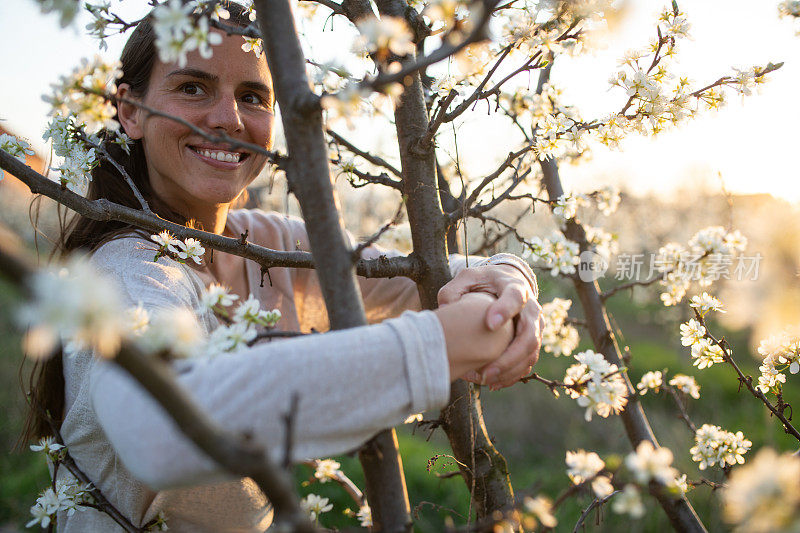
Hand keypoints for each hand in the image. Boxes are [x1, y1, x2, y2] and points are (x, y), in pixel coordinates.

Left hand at [438, 263, 543, 389]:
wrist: (507, 282)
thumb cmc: (484, 281)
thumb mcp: (468, 278)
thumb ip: (454, 289)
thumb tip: (446, 308)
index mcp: (514, 287)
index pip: (515, 297)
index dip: (505, 310)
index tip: (490, 325)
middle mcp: (531, 308)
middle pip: (529, 334)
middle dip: (509, 356)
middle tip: (486, 371)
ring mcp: (535, 326)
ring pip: (531, 352)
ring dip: (511, 370)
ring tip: (487, 381)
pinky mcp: (533, 341)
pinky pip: (528, 362)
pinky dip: (513, 375)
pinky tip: (494, 383)